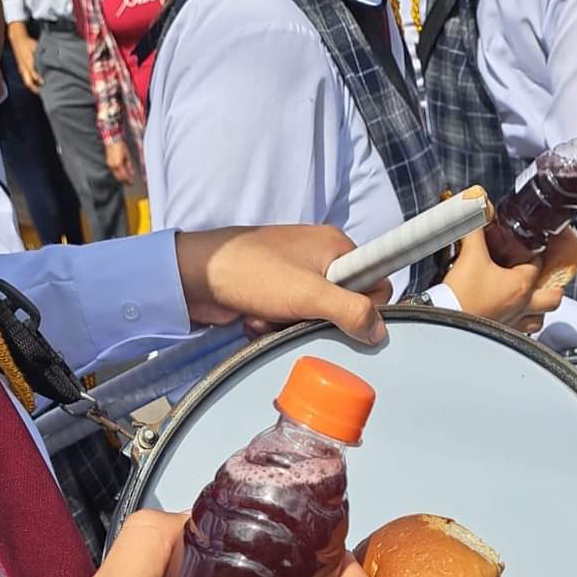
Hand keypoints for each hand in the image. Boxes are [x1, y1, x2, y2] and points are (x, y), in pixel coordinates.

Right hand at [7, 18, 43, 92]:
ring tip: (42, 91)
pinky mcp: (21, 69)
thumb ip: (41, 55)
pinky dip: (31, 83)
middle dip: (36, 89)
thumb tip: (50, 62)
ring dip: (34, 87)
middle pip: (29, 83)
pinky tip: (37, 84)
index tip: (47, 83)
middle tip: (44, 92)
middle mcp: (24, 67)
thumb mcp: (35, 47)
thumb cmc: (28, 43)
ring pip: (27, 82)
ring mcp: (21, 69)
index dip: (40, 80)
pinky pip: (25, 79)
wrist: (17, 39)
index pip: (34, 74)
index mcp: (28, 61)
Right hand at [105, 139, 134, 185]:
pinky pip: (113, 172)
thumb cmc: (121, 146)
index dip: (128, 181)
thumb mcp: (127, 156)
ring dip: (121, 178)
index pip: (124, 176)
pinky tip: (121, 174)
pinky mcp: (108, 163)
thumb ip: (129, 166)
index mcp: (118, 165)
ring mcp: (110, 165)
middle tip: (129, 183)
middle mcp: (113, 166)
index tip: (132, 183)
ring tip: (126, 179)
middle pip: (119, 178)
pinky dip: (118, 174)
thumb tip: (132, 174)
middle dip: (125, 181)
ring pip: (116, 176)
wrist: (112, 140)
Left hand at [174, 225, 389, 342]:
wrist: (196, 276)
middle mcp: (319, 257)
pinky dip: (275, 326)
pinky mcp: (275, 292)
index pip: (374, 282)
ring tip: (270, 318)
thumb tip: (380, 330)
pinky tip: (257, 319)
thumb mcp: (309, 295)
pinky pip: (290, 320)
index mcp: (335, 246)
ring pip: (314, 317)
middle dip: (317, 321)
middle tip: (295, 318)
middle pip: (343, 305)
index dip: (362, 307)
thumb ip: (351, 311)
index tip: (337, 315)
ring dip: (291, 327)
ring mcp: (296, 275)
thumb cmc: (252, 274)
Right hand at [442, 228, 562, 328]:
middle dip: (552, 287)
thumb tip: (476, 204)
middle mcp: (522, 308)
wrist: (444, 321)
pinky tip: (509, 316)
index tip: (521, 246)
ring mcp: (513, 324)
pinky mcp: (499, 336)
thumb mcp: (470, 254)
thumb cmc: (460, 294)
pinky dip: (519, 324)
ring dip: (537, 309)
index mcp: (521, 286)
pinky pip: (519, 333)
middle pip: (552, 298)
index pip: (537, 263)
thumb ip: (475, 226)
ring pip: (538, 320)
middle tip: (544, 278)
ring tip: (529, 299)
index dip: (531, 251)